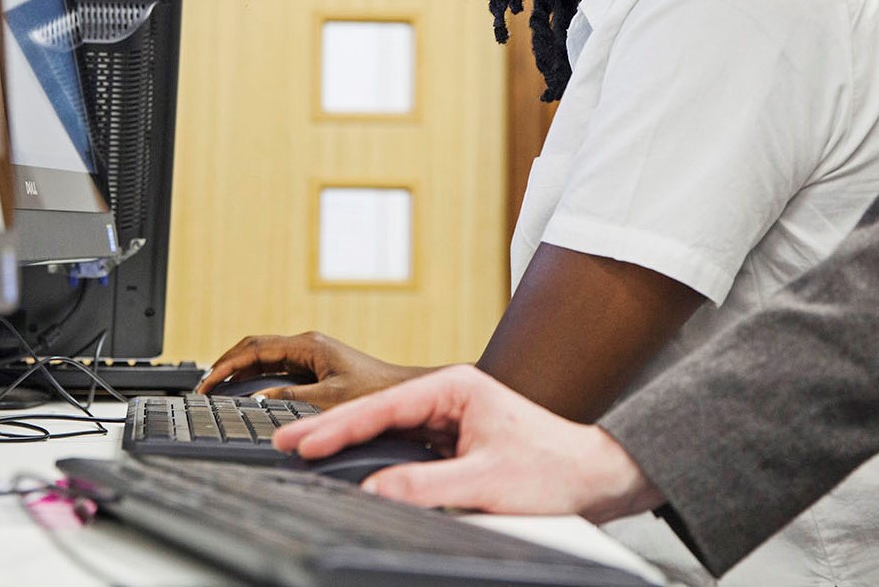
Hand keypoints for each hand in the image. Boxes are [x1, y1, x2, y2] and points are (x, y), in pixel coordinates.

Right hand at [195, 331, 427, 407]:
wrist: (402, 391)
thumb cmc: (375, 392)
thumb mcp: (330, 399)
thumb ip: (292, 399)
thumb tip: (257, 398)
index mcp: (308, 345)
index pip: (255, 348)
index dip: (226, 365)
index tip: (205, 384)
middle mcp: (307, 345)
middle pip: (255, 348)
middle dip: (226, 365)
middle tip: (203, 388)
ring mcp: (311, 354)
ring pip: (264, 357)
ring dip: (239, 371)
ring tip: (216, 391)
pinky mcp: (315, 367)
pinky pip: (276, 368)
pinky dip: (254, 378)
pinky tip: (244, 393)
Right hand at [273, 364, 663, 522]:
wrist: (593, 478)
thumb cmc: (552, 471)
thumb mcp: (485, 483)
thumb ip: (425, 486)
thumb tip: (372, 490)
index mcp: (455, 387)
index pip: (384, 406)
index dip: (338, 427)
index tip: (300, 442)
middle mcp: (449, 395)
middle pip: (379, 413)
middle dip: (333, 430)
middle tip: (285, 445)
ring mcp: (452, 417)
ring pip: (390, 430)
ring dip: (352, 444)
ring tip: (306, 455)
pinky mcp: (455, 440)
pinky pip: (406, 448)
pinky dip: (376, 458)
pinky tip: (351, 467)